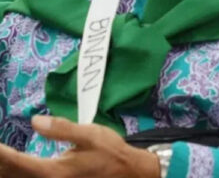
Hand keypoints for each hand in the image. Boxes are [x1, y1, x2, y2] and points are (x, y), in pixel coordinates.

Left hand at [0, 116, 159, 177]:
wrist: (130, 173)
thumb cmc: (111, 153)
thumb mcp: (91, 135)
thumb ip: (62, 129)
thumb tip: (35, 121)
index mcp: (53, 171)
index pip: (14, 163)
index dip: (0, 154)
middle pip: (11, 175)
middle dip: (1, 162)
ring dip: (7, 169)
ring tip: (3, 158)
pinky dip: (18, 173)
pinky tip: (15, 167)